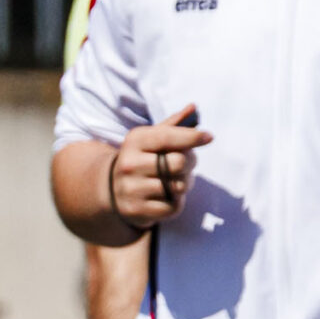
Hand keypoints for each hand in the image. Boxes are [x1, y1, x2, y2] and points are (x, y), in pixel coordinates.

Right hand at [108, 105, 212, 227]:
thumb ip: (173, 125)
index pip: (167, 136)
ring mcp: (130, 189)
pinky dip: (176, 202)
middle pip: (178, 163)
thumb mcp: (151, 138)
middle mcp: (129, 164)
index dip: (192, 136)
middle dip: (190, 163)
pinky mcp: (135, 210)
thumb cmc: (142, 158)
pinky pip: (172, 207)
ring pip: (178, 186)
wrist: (111, 189)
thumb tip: (193, 108)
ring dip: (185, 184)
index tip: (209, 137)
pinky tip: (167, 197)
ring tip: (176, 181)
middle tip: (187, 164)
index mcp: (134, 141)